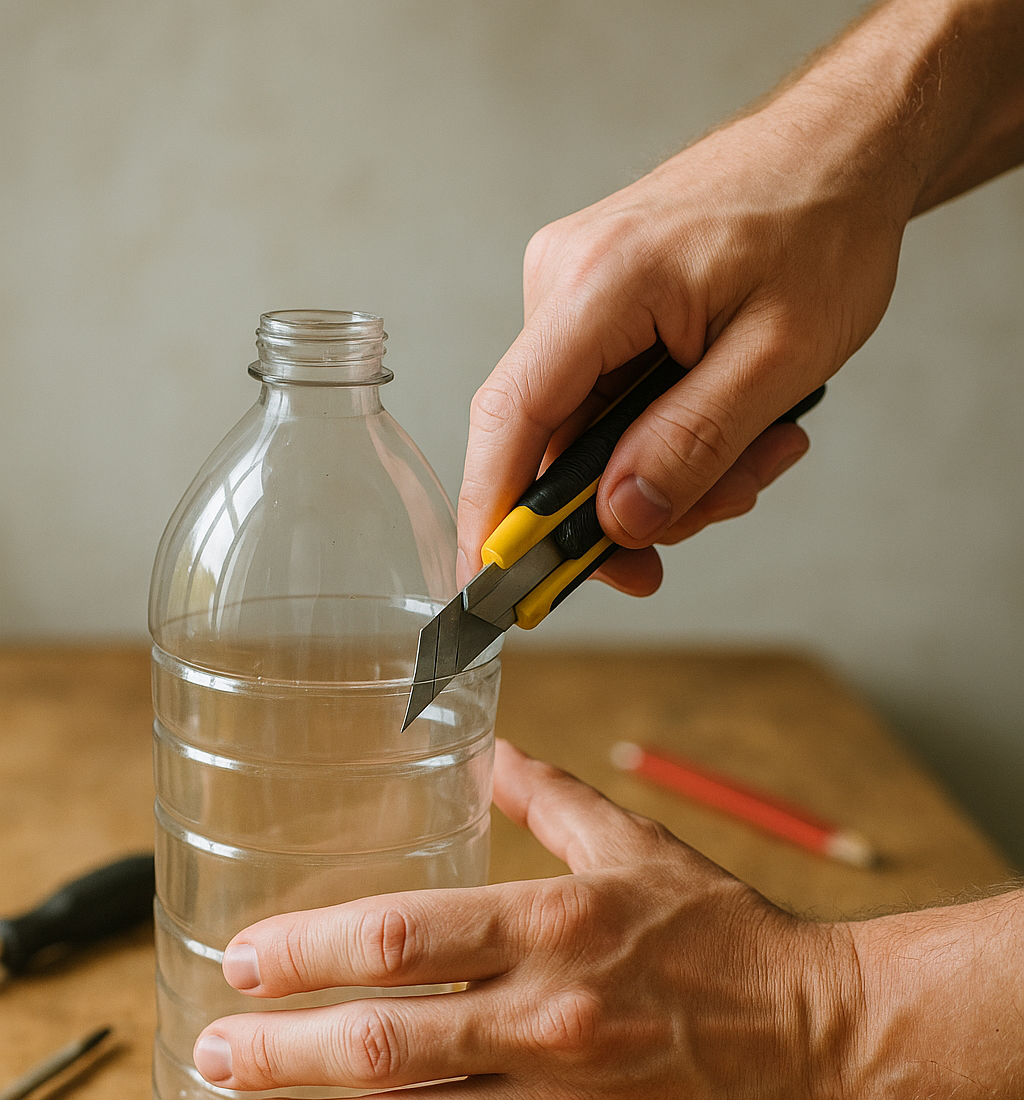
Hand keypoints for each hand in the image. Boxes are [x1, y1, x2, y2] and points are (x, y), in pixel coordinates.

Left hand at [193, 740, 859, 1099]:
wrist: (825, 1033)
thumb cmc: (731, 936)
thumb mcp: (637, 845)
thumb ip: (546, 798)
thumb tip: (483, 749)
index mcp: (553, 926)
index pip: (401, 937)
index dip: (305, 951)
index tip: (245, 963)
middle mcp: (549, 1018)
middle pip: (384, 1043)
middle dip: (281, 1053)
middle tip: (218, 1053)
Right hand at [457, 62, 916, 597]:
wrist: (845, 147)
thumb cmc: (824, 227)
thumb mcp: (779, 358)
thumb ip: (693, 444)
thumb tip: (619, 520)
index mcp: (599, 283)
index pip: (512, 419)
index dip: (494, 514)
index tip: (492, 589)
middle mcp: (565, 281)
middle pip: (555, 443)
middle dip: (635, 502)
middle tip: (730, 503)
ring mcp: (576, 292)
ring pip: (592, 435)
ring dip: (673, 469)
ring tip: (764, 448)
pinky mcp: (598, 307)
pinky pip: (612, 404)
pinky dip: (671, 433)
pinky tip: (739, 424)